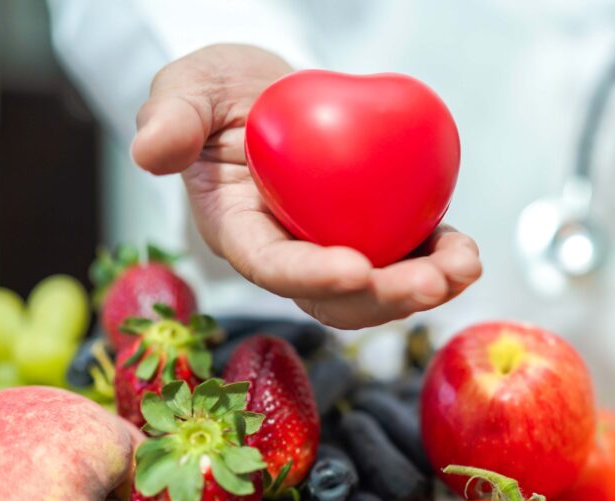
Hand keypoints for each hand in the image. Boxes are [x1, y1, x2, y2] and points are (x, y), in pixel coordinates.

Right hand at [131, 44, 480, 328]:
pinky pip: (405, 258)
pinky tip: (465, 252)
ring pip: (376, 290)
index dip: (311, 275)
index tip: (355, 269)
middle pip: (333, 297)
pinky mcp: (371, 233)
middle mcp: (289, 254)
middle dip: (383, 299)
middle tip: (428, 284)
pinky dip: (438, 260)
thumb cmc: (224, 93)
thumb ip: (170, 115)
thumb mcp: (191, 88)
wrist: (271, 94)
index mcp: (240, 232)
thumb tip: (150, 152)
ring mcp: (332, 249)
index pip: (271, 266)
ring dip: (424, 288)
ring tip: (462, 268)